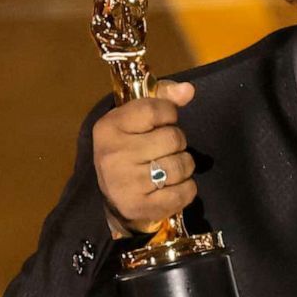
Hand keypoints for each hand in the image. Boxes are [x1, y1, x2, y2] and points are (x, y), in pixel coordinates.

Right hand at [91, 81, 197, 234]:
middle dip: (177, 143)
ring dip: (184, 166)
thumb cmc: (130, 148)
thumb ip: (163, 99)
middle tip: (164, 150)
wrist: (116, 195)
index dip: (169, 114)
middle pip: (174, 138)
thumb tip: (188, 90)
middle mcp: (113, 154)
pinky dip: (186, 189)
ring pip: (182, 165)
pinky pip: (185, 191)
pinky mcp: (140, 206)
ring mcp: (125, 182)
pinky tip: (171, 187)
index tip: (162, 122)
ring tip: (168, 168)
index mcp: (109, 126)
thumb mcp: (137, 119)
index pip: (155, 109)